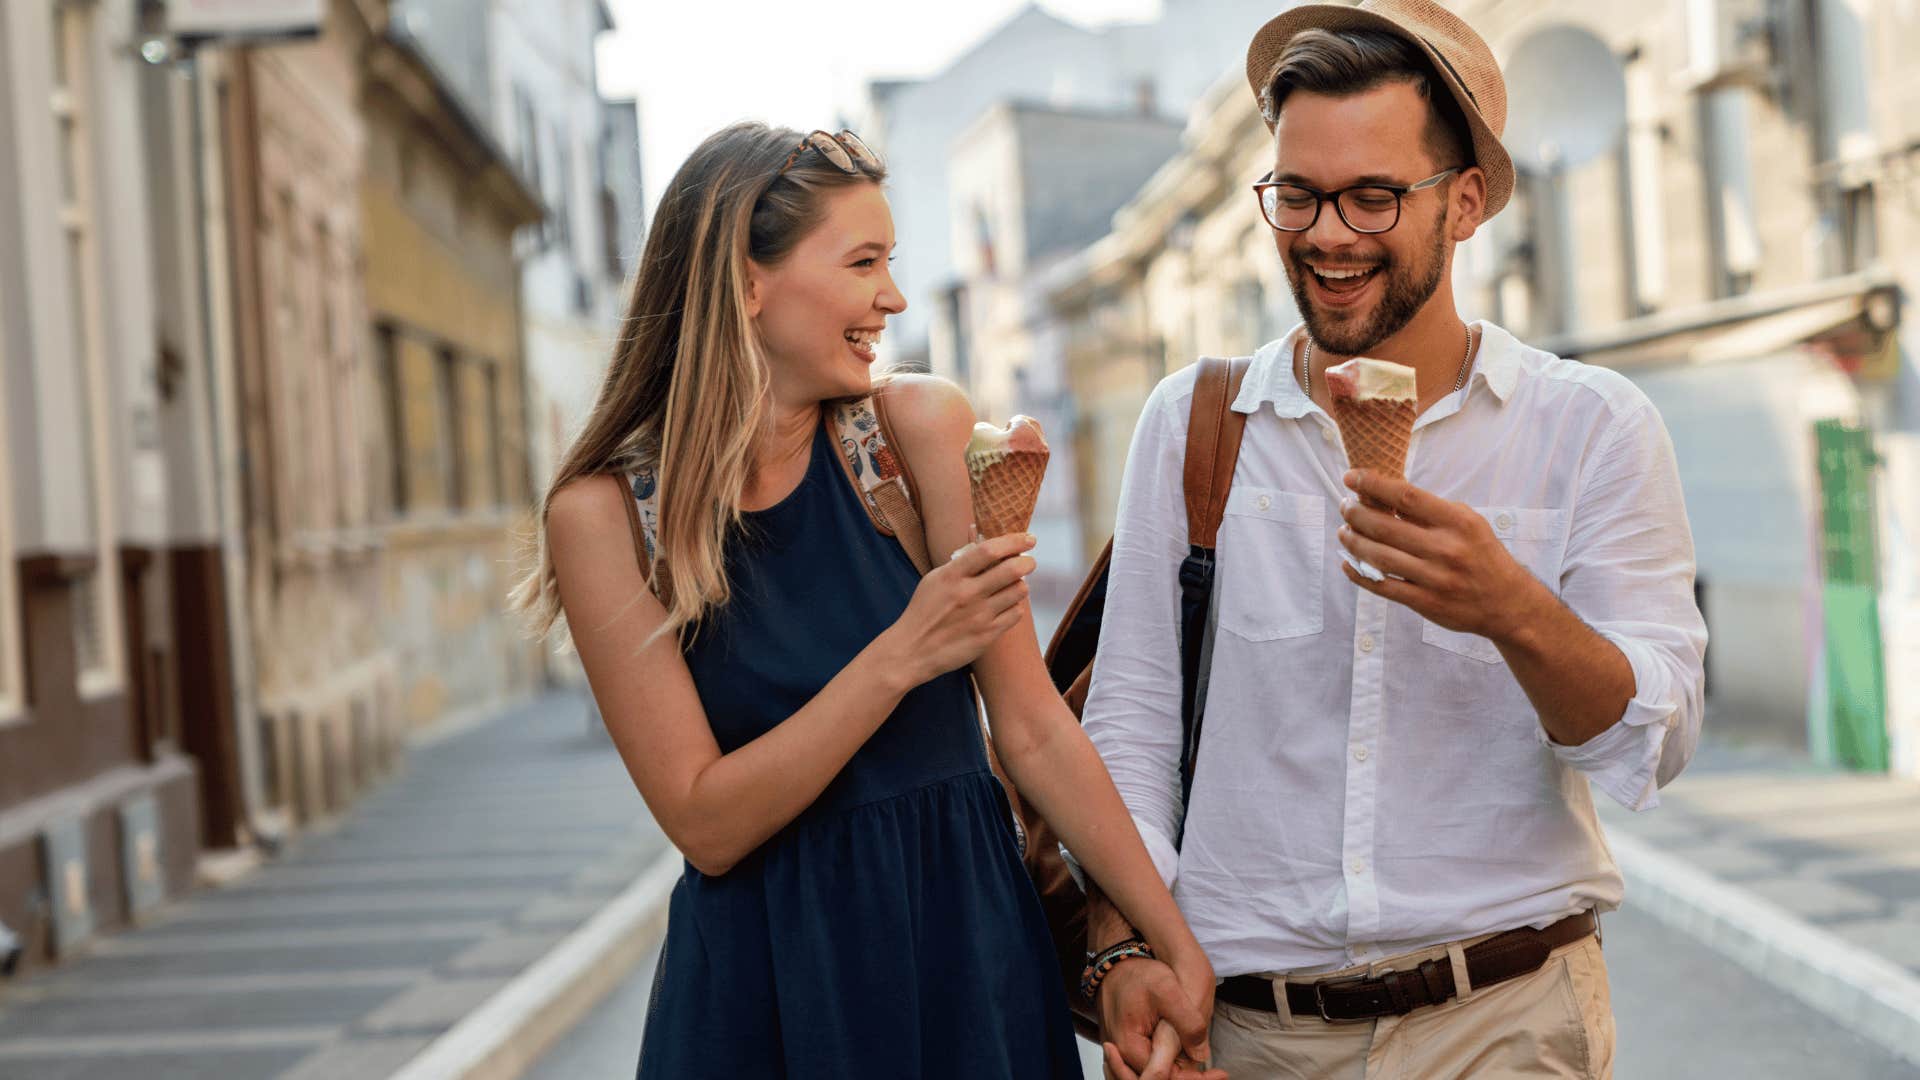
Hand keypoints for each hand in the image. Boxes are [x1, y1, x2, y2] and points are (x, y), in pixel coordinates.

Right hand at [879, 532, 1034, 685]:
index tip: (1028, 539)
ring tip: (1012, 587)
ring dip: (1020, 585)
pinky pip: (1016, 614)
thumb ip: (960, 563)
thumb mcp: (935, 579)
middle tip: (1028, 562)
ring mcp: (980, 616)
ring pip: (1019, 591)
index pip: (989, 550)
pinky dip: (1015, 607)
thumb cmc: (924, 611)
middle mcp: (968, 594)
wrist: (912, 650)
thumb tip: (986, 544)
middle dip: (1027, 562)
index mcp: (952, 575)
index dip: (1014, 541)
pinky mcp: (987, 635)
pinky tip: (1005, 606)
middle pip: (1012, 569)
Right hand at [1098, 957, 1217, 1079]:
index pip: (1164, 1078)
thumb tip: (1202, 1055)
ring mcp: (1122, 1053)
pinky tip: (1186, 1055)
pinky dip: (1168, 1064)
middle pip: (1160, 1078)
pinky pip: (1149, 1063)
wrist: (1120, 963)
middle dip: (1188, 1077)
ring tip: (1205, 1063)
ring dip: (1180, 1071)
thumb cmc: (1139, 973)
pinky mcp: (1128, 1047)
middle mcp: (1122, 1055)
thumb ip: (1187, 1024)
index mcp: (1130, 1046)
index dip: (1194, 1079)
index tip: (1221, 1074)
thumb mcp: (1168, 991)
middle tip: (1218, 1073)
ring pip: (1155, 1072)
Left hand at [1337, 469, 1547, 640]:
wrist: (1507, 602)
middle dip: (1356, 514)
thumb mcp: (1468, 523)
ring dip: (1354, 542)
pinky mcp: (1426, 603)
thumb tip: (1384, 494)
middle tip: (1344, 507)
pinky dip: (1360, 574)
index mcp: (1457, 522)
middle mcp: (1446, 549)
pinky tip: (1348, 564)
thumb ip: (1431, 511)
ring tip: (1343, 532)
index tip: (1351, 477)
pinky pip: (1384, 587)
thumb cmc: (1482, 554)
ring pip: (1380, 557)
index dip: (1373, 484)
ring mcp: (1435, 578)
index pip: (1407, 497)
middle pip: (1386, 527)